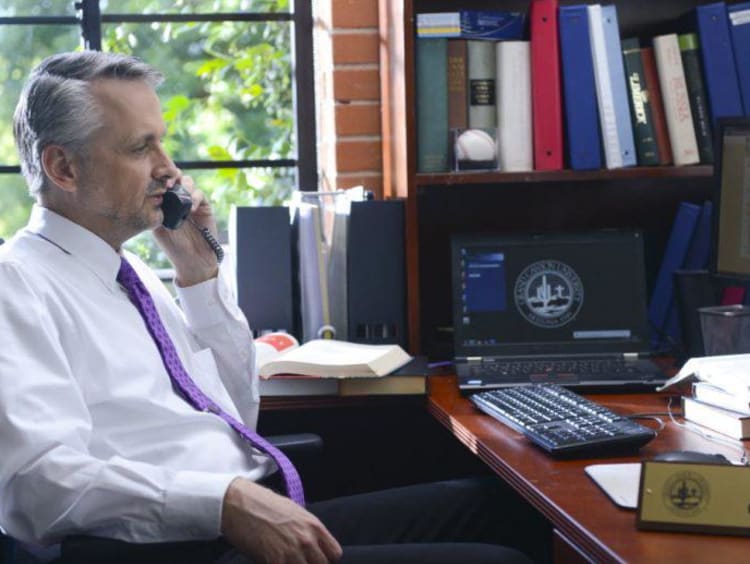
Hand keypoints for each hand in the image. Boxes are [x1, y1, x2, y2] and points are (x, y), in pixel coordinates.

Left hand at [153, 175, 219, 285]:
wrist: (193, 260)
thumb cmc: (173, 247)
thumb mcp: (158, 227)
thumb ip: (155, 211)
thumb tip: (150, 194)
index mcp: (164, 202)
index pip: (161, 182)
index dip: (159, 178)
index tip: (154, 181)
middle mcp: (177, 199)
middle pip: (176, 177)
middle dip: (172, 176)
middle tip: (167, 184)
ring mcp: (192, 202)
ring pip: (188, 182)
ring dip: (184, 185)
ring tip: (179, 195)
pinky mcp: (204, 207)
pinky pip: (200, 195)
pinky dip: (195, 198)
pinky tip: (191, 208)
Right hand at [221, 478, 341, 563]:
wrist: (239, 503)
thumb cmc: (264, 504)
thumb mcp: (294, 511)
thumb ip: (306, 529)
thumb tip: (312, 544)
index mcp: (314, 525)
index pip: (334, 553)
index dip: (325, 558)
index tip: (314, 559)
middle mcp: (307, 540)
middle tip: (297, 560)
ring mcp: (292, 552)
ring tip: (285, 560)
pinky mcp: (275, 561)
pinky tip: (272, 561)